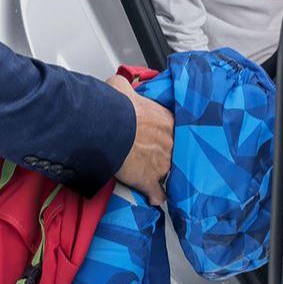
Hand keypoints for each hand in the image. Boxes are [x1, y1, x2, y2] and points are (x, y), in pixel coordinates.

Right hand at [107, 74, 172, 205]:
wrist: (108, 127)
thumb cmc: (115, 106)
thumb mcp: (121, 87)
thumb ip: (126, 87)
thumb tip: (120, 85)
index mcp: (167, 120)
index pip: (174, 129)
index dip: (166, 134)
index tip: (160, 136)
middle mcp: (169, 142)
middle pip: (174, 151)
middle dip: (166, 153)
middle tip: (155, 155)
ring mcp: (162, 164)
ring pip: (168, 172)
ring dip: (162, 174)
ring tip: (157, 176)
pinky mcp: (148, 180)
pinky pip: (158, 194)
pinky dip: (156, 197)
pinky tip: (155, 198)